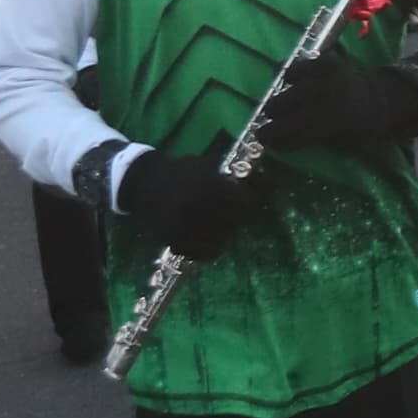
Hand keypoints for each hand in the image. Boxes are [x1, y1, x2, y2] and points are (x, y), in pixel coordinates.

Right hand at [116, 147, 272, 260]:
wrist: (146, 184)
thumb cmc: (183, 171)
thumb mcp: (210, 164)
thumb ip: (238, 174)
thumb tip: (271, 181)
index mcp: (208, 186)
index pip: (246, 201)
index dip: (250, 200)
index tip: (247, 197)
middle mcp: (198, 208)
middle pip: (236, 221)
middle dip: (238, 215)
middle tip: (232, 210)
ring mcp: (185, 228)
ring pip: (222, 239)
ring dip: (225, 231)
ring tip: (217, 220)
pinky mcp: (175, 242)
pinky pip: (203, 253)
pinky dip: (209, 246)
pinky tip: (205, 233)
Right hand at [254, 56, 417, 154]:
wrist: (387, 99)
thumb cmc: (363, 129)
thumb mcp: (343, 144)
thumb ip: (314, 140)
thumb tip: (283, 141)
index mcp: (334, 121)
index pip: (294, 129)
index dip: (274, 136)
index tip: (261, 140)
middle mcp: (329, 94)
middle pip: (286, 102)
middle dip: (273, 115)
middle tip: (267, 122)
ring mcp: (329, 74)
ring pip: (290, 78)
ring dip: (282, 91)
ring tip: (279, 103)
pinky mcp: (330, 60)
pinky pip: (303, 63)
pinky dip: (294, 72)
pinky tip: (291, 82)